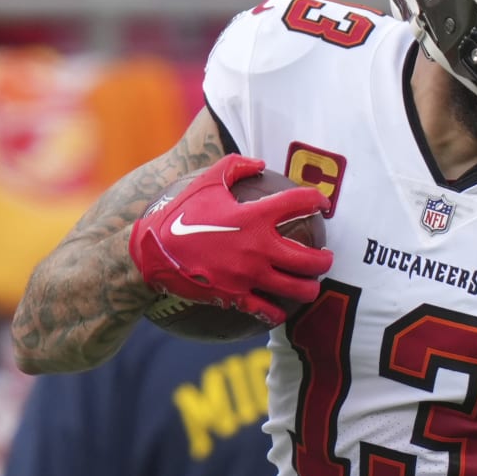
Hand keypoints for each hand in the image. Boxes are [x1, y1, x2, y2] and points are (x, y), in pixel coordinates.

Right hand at [129, 154, 333, 324]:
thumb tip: (260, 163)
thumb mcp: (206, 181)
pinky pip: (269, 311)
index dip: (318, 201)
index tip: (322, 205)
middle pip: (311, 260)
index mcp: (255, 216)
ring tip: (309, 284)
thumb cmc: (179, 213)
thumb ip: (235, 167)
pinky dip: (278, 312)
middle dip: (325, 260)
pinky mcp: (236, 297)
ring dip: (310, 288)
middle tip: (325, 257)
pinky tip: (279, 310)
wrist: (151, 251)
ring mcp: (249, 276)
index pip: (300, 203)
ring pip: (298, 290)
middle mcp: (259, 248)